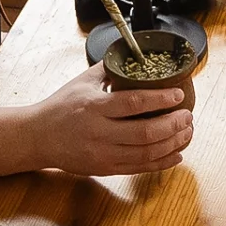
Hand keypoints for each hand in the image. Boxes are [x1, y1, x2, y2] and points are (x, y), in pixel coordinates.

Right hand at [23, 68, 193, 177]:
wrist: (38, 137)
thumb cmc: (59, 107)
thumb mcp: (80, 82)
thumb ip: (108, 69)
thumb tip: (135, 57)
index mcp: (94, 107)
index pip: (134, 103)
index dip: (160, 100)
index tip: (178, 94)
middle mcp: (99, 132)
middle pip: (146, 132)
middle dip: (174, 125)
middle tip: (188, 116)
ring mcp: (103, 153)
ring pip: (147, 153)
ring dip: (173, 143)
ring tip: (187, 132)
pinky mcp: (106, 168)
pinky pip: (140, 168)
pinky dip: (162, 162)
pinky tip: (177, 154)